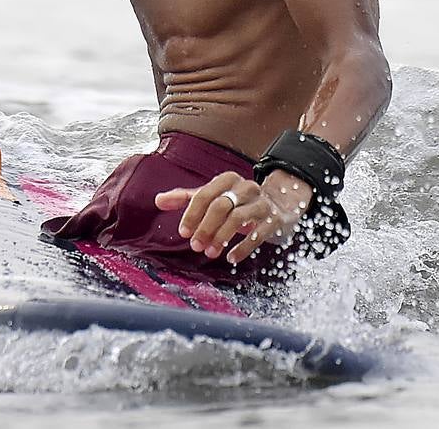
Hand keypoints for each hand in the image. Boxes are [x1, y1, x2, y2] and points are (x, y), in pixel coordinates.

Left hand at [155, 170, 313, 265]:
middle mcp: (246, 188)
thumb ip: (187, 198)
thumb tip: (158, 200)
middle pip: (221, 205)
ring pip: (239, 218)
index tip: (183, 232)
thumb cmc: (239, 202)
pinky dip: (243, 247)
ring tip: (210, 253)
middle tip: (195, 246)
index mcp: (228, 180)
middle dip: (206, 227)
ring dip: (221, 237)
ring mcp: (262, 203)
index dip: (192, 213)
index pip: (205, 194)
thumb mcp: (214, 197)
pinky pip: (259, 234)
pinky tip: (231, 258)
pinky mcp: (274, 220)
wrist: (280, 204)